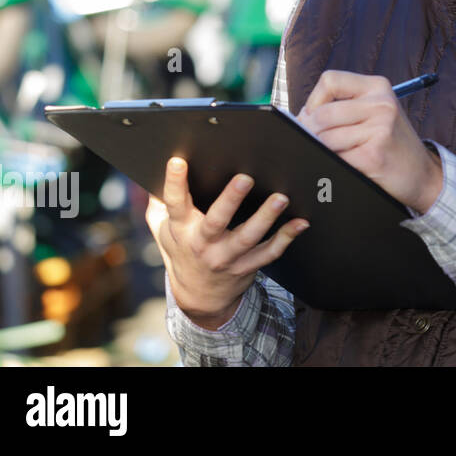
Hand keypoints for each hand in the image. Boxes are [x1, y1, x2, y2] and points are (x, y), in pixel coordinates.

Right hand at [145, 157, 309, 328]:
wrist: (197, 294)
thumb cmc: (181, 248)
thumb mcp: (161, 228)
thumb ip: (158, 201)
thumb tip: (155, 166)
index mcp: (181, 229)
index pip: (175, 204)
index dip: (175, 183)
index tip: (179, 161)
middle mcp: (203, 244)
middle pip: (216, 222)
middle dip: (230, 200)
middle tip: (245, 178)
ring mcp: (226, 257)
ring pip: (247, 238)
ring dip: (265, 218)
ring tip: (280, 198)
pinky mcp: (247, 266)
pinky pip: (269, 253)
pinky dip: (286, 238)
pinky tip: (300, 222)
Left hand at [297, 70, 442, 212]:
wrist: (423, 174)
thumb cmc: (390, 143)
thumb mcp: (374, 112)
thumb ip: (342, 107)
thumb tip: (299, 118)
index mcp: (378, 86)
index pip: (330, 80)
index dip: (313, 100)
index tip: (314, 116)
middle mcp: (382, 103)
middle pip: (322, 113)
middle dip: (311, 132)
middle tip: (317, 142)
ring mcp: (380, 129)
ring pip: (325, 138)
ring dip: (323, 151)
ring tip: (339, 155)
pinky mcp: (374, 155)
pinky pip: (336, 158)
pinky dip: (333, 165)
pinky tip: (347, 166)